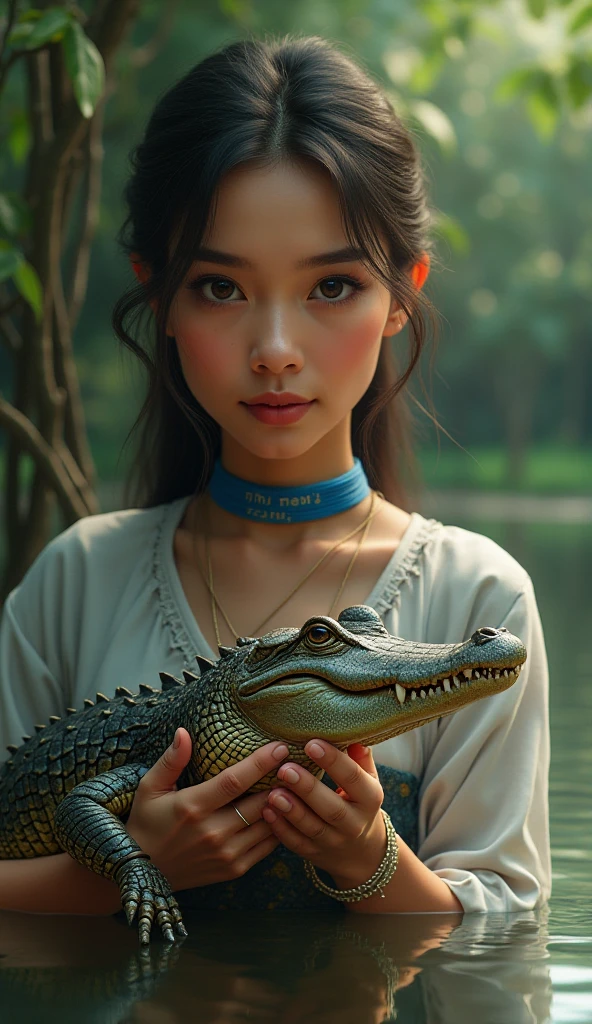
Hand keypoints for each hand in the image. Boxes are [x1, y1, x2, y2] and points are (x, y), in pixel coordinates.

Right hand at [126, 728, 287, 890]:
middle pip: (260, 802)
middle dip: (281, 782)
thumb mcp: (149, 787)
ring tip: (295, 785)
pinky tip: (282, 811)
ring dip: (283, 805)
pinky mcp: (234, 869)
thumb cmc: (146, 822)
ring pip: (268, 825)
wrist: (143, 873)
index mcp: (193, 806)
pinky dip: (278, 827)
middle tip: (296, 763)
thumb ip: (171, 760)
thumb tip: (184, 732)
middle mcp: (213, 832)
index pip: (235, 780)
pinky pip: (267, 846)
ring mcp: (226, 853)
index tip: (280, 746)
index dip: (261, 762)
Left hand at [262, 741, 385, 887]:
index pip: (353, 778)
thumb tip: (352, 732)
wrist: (362, 852)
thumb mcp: (367, 780)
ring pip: (312, 828)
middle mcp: (354, 823)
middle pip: (332, 808)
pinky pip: (296, 844)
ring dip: (291, 811)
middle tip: (285, 768)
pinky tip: (266, 812)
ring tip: (273, 792)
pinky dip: (281, 829)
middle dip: (308, 788)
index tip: (311, 743)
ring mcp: (333, 842)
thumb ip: (359, 758)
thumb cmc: (358, 801)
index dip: (333, 761)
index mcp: (369, 799)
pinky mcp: (314, 853)